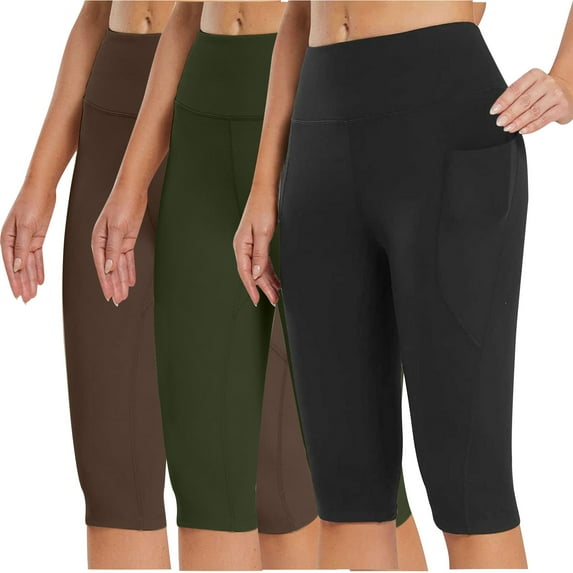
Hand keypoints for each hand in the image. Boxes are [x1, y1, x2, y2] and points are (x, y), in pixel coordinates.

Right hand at [1, 189, 55, 301]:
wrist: (42, 190)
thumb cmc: (30, 203)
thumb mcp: (27, 227)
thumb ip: (22, 248)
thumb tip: (17, 267)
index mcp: (7, 239)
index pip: (11, 265)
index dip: (14, 281)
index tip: (17, 294)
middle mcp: (15, 242)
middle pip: (19, 268)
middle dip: (23, 284)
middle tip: (27, 300)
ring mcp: (26, 240)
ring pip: (29, 265)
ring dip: (31, 280)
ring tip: (34, 294)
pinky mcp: (36, 238)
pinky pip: (37, 258)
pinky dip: (39, 269)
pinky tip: (40, 280)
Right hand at [91, 188, 145, 305]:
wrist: (132, 191)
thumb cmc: (121, 205)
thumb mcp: (117, 228)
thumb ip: (113, 249)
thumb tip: (109, 268)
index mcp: (98, 240)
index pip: (102, 266)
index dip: (105, 282)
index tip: (108, 295)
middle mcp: (106, 243)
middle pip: (110, 269)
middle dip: (114, 285)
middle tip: (118, 301)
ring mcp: (117, 242)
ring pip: (119, 266)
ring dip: (122, 281)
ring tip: (124, 295)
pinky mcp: (127, 240)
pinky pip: (127, 259)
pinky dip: (129, 270)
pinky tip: (130, 281)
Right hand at [233, 187, 280, 306]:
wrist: (266, 190)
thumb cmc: (263, 207)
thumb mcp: (263, 233)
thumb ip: (259, 255)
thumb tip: (255, 274)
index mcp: (241, 246)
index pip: (245, 273)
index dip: (252, 288)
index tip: (257, 300)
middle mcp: (244, 246)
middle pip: (252, 272)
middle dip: (263, 287)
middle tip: (273, 300)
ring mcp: (250, 244)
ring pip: (258, 268)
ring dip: (267, 280)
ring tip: (275, 293)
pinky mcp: (258, 241)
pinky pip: (262, 261)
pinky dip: (269, 271)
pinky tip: (275, 279)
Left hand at [490, 68, 572, 133]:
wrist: (567, 91)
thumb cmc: (542, 91)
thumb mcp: (529, 87)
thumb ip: (515, 97)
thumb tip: (499, 112)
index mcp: (535, 75)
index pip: (516, 88)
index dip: (503, 101)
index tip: (494, 111)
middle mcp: (547, 83)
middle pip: (524, 101)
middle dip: (510, 113)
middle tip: (500, 122)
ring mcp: (556, 95)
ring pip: (533, 111)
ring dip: (518, 122)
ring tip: (508, 128)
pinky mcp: (562, 107)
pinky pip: (543, 120)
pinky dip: (531, 127)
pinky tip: (522, 130)